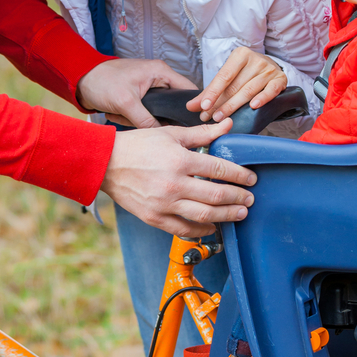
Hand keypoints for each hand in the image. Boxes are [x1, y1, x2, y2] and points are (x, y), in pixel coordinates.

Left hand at [76, 59, 197, 128]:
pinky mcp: (140, 99)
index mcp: (161, 72)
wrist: (81, 82)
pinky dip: (134, 118)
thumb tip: (162, 135)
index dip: (193, 107)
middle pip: (174, 104)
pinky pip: (146, 114)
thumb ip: (146, 120)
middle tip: (152, 124)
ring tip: (126, 116)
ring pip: (159, 112)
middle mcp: (158, 79)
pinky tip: (120, 116)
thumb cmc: (102, 81)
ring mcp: (150, 89)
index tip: (192, 124)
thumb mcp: (126, 102)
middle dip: (162, 117)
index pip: (188, 90)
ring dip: (144, 119)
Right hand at [100, 119, 256, 235]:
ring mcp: (163, 204)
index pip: (219, 170)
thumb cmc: (137, 145)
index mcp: (179, 160)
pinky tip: (213, 226)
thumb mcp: (170, 134)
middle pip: (216, 196)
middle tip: (250, 198)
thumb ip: (201, 134)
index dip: (240, 175)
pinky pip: (184, 229)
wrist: (106, 163)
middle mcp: (173, 184)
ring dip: (227, 216)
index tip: (251, 178)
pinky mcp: (154, 218)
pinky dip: (202, 230)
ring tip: (240, 213)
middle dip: (238, 198)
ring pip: (204, 215)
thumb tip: (226, 126)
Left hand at [187, 47, 286, 121]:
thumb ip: (210, 91)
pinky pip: (271, 90)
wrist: (270, 66)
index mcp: (240, 55)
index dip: (213, 92)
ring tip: (221, 118)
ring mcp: (269, 69)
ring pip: (249, 90)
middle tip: (208, 117)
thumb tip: (191, 106)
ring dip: (234, 106)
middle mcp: (255, 60)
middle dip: (220, 103)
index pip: (224, 76)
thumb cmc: (245, 73)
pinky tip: (253, 107)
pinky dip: (262, 99)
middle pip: (235, 85)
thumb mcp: (228, 77)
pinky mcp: (280, 79)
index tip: (203, 106)